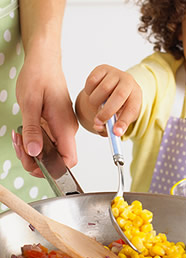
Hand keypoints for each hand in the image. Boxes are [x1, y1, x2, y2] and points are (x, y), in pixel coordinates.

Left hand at [13, 46, 77, 176]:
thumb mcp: (30, 103)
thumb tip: (34, 153)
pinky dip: (34, 141)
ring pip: (51, 152)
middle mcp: (67, 130)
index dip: (55, 169)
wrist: (45, 63)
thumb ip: (32, 130)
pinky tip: (23, 132)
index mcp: (65, 126)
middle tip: (19, 146)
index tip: (35, 165)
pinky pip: (48, 142)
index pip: (69, 159)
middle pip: (57, 159)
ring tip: (19, 136)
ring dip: (32, 150)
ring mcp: (63, 128)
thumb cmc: (40, 77)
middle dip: (35, 160)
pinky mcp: (57, 125)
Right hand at [83, 64, 141, 135]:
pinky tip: (93, 94)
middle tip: (98, 122)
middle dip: (107, 112)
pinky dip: (89, 92)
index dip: (123, 122)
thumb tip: (98, 127)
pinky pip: (91, 81)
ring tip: (97, 105)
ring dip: (95, 102)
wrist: (113, 86)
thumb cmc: (117, 105)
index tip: (115, 133)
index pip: (132, 109)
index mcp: (136, 95)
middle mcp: (128, 81)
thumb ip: (109, 126)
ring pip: (103, 89)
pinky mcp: (102, 68)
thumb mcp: (117, 118)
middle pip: (119, 96)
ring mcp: (115, 73)